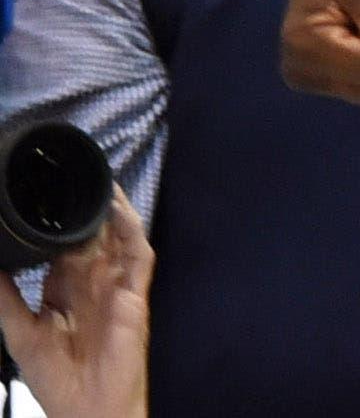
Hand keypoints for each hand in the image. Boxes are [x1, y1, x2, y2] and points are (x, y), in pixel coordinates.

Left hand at [0, 193, 151, 417]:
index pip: (60, 249)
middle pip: (90, 237)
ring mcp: (115, 285)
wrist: (88, 408)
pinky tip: (118, 210)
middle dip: (83, 208)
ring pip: (116, 237)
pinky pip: (138, 255)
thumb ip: (7, 299)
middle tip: (71, 174)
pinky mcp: (134, 293)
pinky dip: (131, 230)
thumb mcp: (20, 335)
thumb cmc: (55, 378)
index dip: (55, 224)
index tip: (42, 195)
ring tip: (98, 178)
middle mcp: (91, 283)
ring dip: (110, 210)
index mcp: (63, 292)